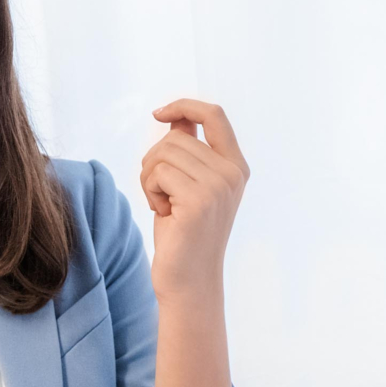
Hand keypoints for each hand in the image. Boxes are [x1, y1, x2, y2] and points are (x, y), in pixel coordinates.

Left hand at [141, 98, 249, 301]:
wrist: (188, 281)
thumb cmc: (182, 233)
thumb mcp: (188, 184)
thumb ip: (188, 151)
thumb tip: (176, 117)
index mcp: (235, 166)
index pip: (214, 114)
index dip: (184, 105)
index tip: (159, 113)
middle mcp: (232, 173)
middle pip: (175, 137)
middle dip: (154, 162)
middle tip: (160, 193)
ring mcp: (219, 186)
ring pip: (163, 153)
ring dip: (150, 178)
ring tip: (164, 204)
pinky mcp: (199, 200)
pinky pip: (157, 172)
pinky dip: (149, 190)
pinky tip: (164, 213)